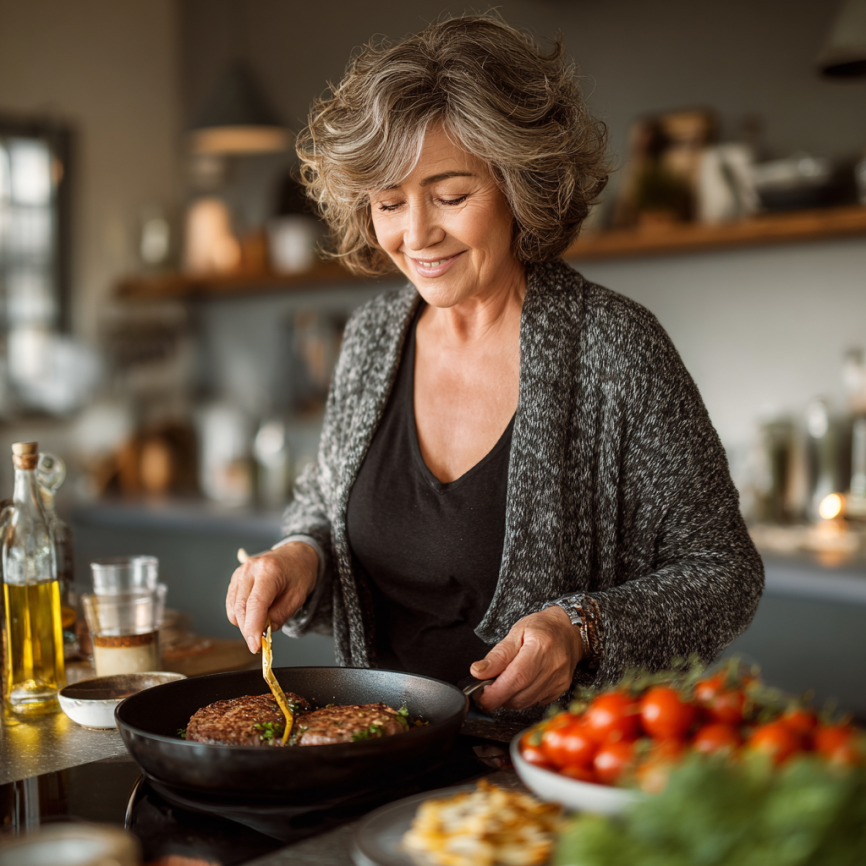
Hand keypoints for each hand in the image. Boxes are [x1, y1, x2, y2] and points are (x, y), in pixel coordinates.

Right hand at [226, 542, 317, 653]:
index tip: (255, 646)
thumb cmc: (299, 573)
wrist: (295, 555)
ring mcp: (240, 572)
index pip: (255, 604)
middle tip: (260, 641)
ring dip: (244, 623)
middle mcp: (250, 570)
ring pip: (233, 608)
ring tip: (263, 621)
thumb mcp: (298, 596)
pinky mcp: (235, 578)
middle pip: (241, 608)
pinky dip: (240, 614)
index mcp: (269, 571)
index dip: (253, 628)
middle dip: (248, 630)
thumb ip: (280, 615)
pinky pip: (231, 603)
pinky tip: (255, 613)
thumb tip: (263, 632)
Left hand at [469, 606, 583, 710]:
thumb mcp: (515, 632)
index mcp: (540, 647)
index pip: (517, 677)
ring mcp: (559, 681)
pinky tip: (519, 685)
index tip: (480, 695)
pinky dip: (522, 698)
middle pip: (521, 694)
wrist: (568, 631)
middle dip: (498, 697)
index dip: (496, 691)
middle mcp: (553, 667)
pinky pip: (535, 702)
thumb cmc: (541, 628)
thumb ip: (497, 654)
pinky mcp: (560, 690)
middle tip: (486, 689)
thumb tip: (478, 672)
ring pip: (526, 702)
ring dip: (509, 698)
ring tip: (503, 683)